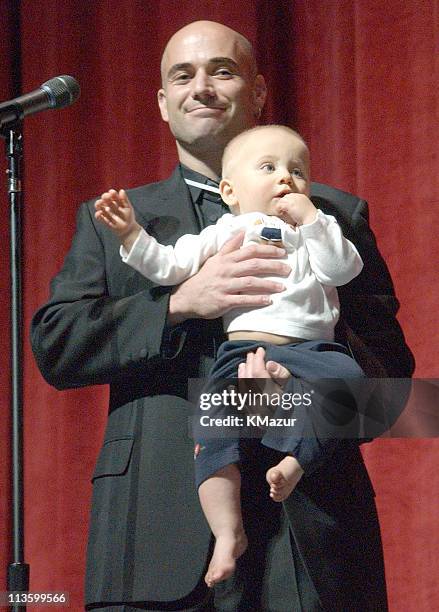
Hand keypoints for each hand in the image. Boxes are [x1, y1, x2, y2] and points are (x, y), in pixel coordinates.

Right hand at [94, 189, 140, 250]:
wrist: (128, 229)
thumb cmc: (129, 217)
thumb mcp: (128, 208)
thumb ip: (125, 200)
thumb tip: (121, 190)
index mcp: (116, 200)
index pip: (112, 194)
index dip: (111, 193)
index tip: (112, 193)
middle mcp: (109, 204)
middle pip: (104, 198)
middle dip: (105, 196)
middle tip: (107, 198)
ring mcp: (105, 211)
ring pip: (98, 205)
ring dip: (98, 203)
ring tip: (100, 204)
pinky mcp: (103, 218)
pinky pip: (98, 216)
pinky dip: (98, 214)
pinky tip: (100, 213)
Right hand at [168, 233, 290, 323]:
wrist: (187, 297)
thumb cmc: (205, 278)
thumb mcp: (215, 258)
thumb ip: (230, 246)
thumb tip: (243, 232)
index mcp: (226, 259)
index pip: (250, 250)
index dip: (267, 250)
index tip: (282, 252)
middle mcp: (227, 270)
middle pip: (254, 265)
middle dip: (273, 266)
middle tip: (288, 269)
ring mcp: (225, 286)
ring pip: (251, 282)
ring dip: (269, 284)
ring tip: (283, 287)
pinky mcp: (224, 301)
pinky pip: (243, 299)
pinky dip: (257, 300)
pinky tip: (268, 300)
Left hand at [237, 347, 291, 416]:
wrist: (296, 424)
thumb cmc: (296, 402)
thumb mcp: (294, 386)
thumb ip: (282, 375)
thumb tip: (269, 363)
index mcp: (272, 394)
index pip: (259, 373)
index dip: (258, 360)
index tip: (260, 350)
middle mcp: (261, 403)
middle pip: (250, 380)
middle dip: (250, 364)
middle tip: (251, 354)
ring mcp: (255, 412)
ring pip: (244, 390)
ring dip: (242, 375)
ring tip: (243, 364)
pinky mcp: (253, 418)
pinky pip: (241, 404)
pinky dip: (235, 394)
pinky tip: (231, 387)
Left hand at [275, 193, 316, 225]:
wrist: (311, 219)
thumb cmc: (309, 216)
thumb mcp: (305, 208)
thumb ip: (299, 205)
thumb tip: (293, 208)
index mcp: (302, 196)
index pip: (291, 196)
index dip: (288, 201)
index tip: (286, 208)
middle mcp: (297, 196)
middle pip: (286, 197)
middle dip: (283, 203)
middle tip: (283, 210)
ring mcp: (293, 200)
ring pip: (282, 200)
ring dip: (281, 206)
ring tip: (282, 212)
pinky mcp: (289, 205)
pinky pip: (280, 205)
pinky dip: (279, 209)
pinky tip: (281, 213)